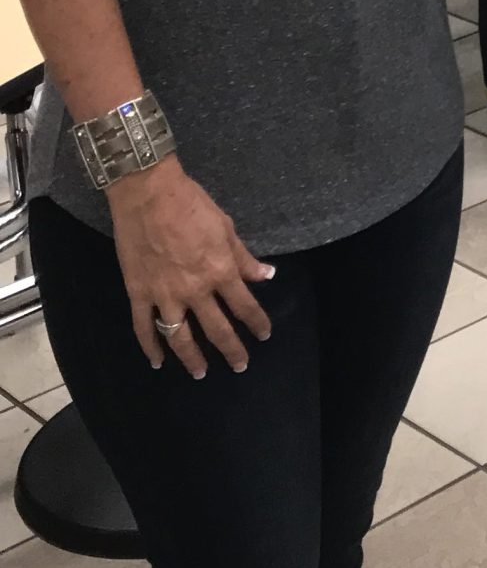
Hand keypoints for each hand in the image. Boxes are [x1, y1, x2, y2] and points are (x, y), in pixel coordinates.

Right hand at [109, 160, 273, 376]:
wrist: (149, 194)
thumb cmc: (192, 204)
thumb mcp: (226, 227)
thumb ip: (245, 257)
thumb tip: (267, 276)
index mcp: (220, 271)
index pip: (245, 305)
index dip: (257, 322)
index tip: (264, 335)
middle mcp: (195, 289)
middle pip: (217, 329)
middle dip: (232, 350)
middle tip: (240, 365)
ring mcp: (165, 295)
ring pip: (180, 337)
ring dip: (192, 358)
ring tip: (201, 373)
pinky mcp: (138, 293)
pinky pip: (144, 327)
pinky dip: (150, 348)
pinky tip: (157, 362)